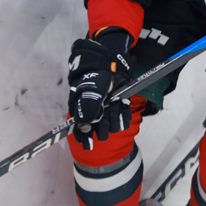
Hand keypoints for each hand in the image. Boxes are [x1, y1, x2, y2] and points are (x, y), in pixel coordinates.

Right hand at [67, 29, 132, 147]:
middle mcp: (94, 111)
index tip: (88, 144)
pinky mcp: (118, 106)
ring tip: (115, 109)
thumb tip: (84, 126)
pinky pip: (123, 119)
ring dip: (114, 120)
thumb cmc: (97, 74)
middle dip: (103, 126)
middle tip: (105, 116)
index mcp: (82, 108)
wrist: (111, 61)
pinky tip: (123, 108)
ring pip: (111, 126)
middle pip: (98, 130)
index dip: (84, 137)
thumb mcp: (90, 90)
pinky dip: (124, 116)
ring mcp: (107, 109)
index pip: (81, 128)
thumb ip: (87, 108)